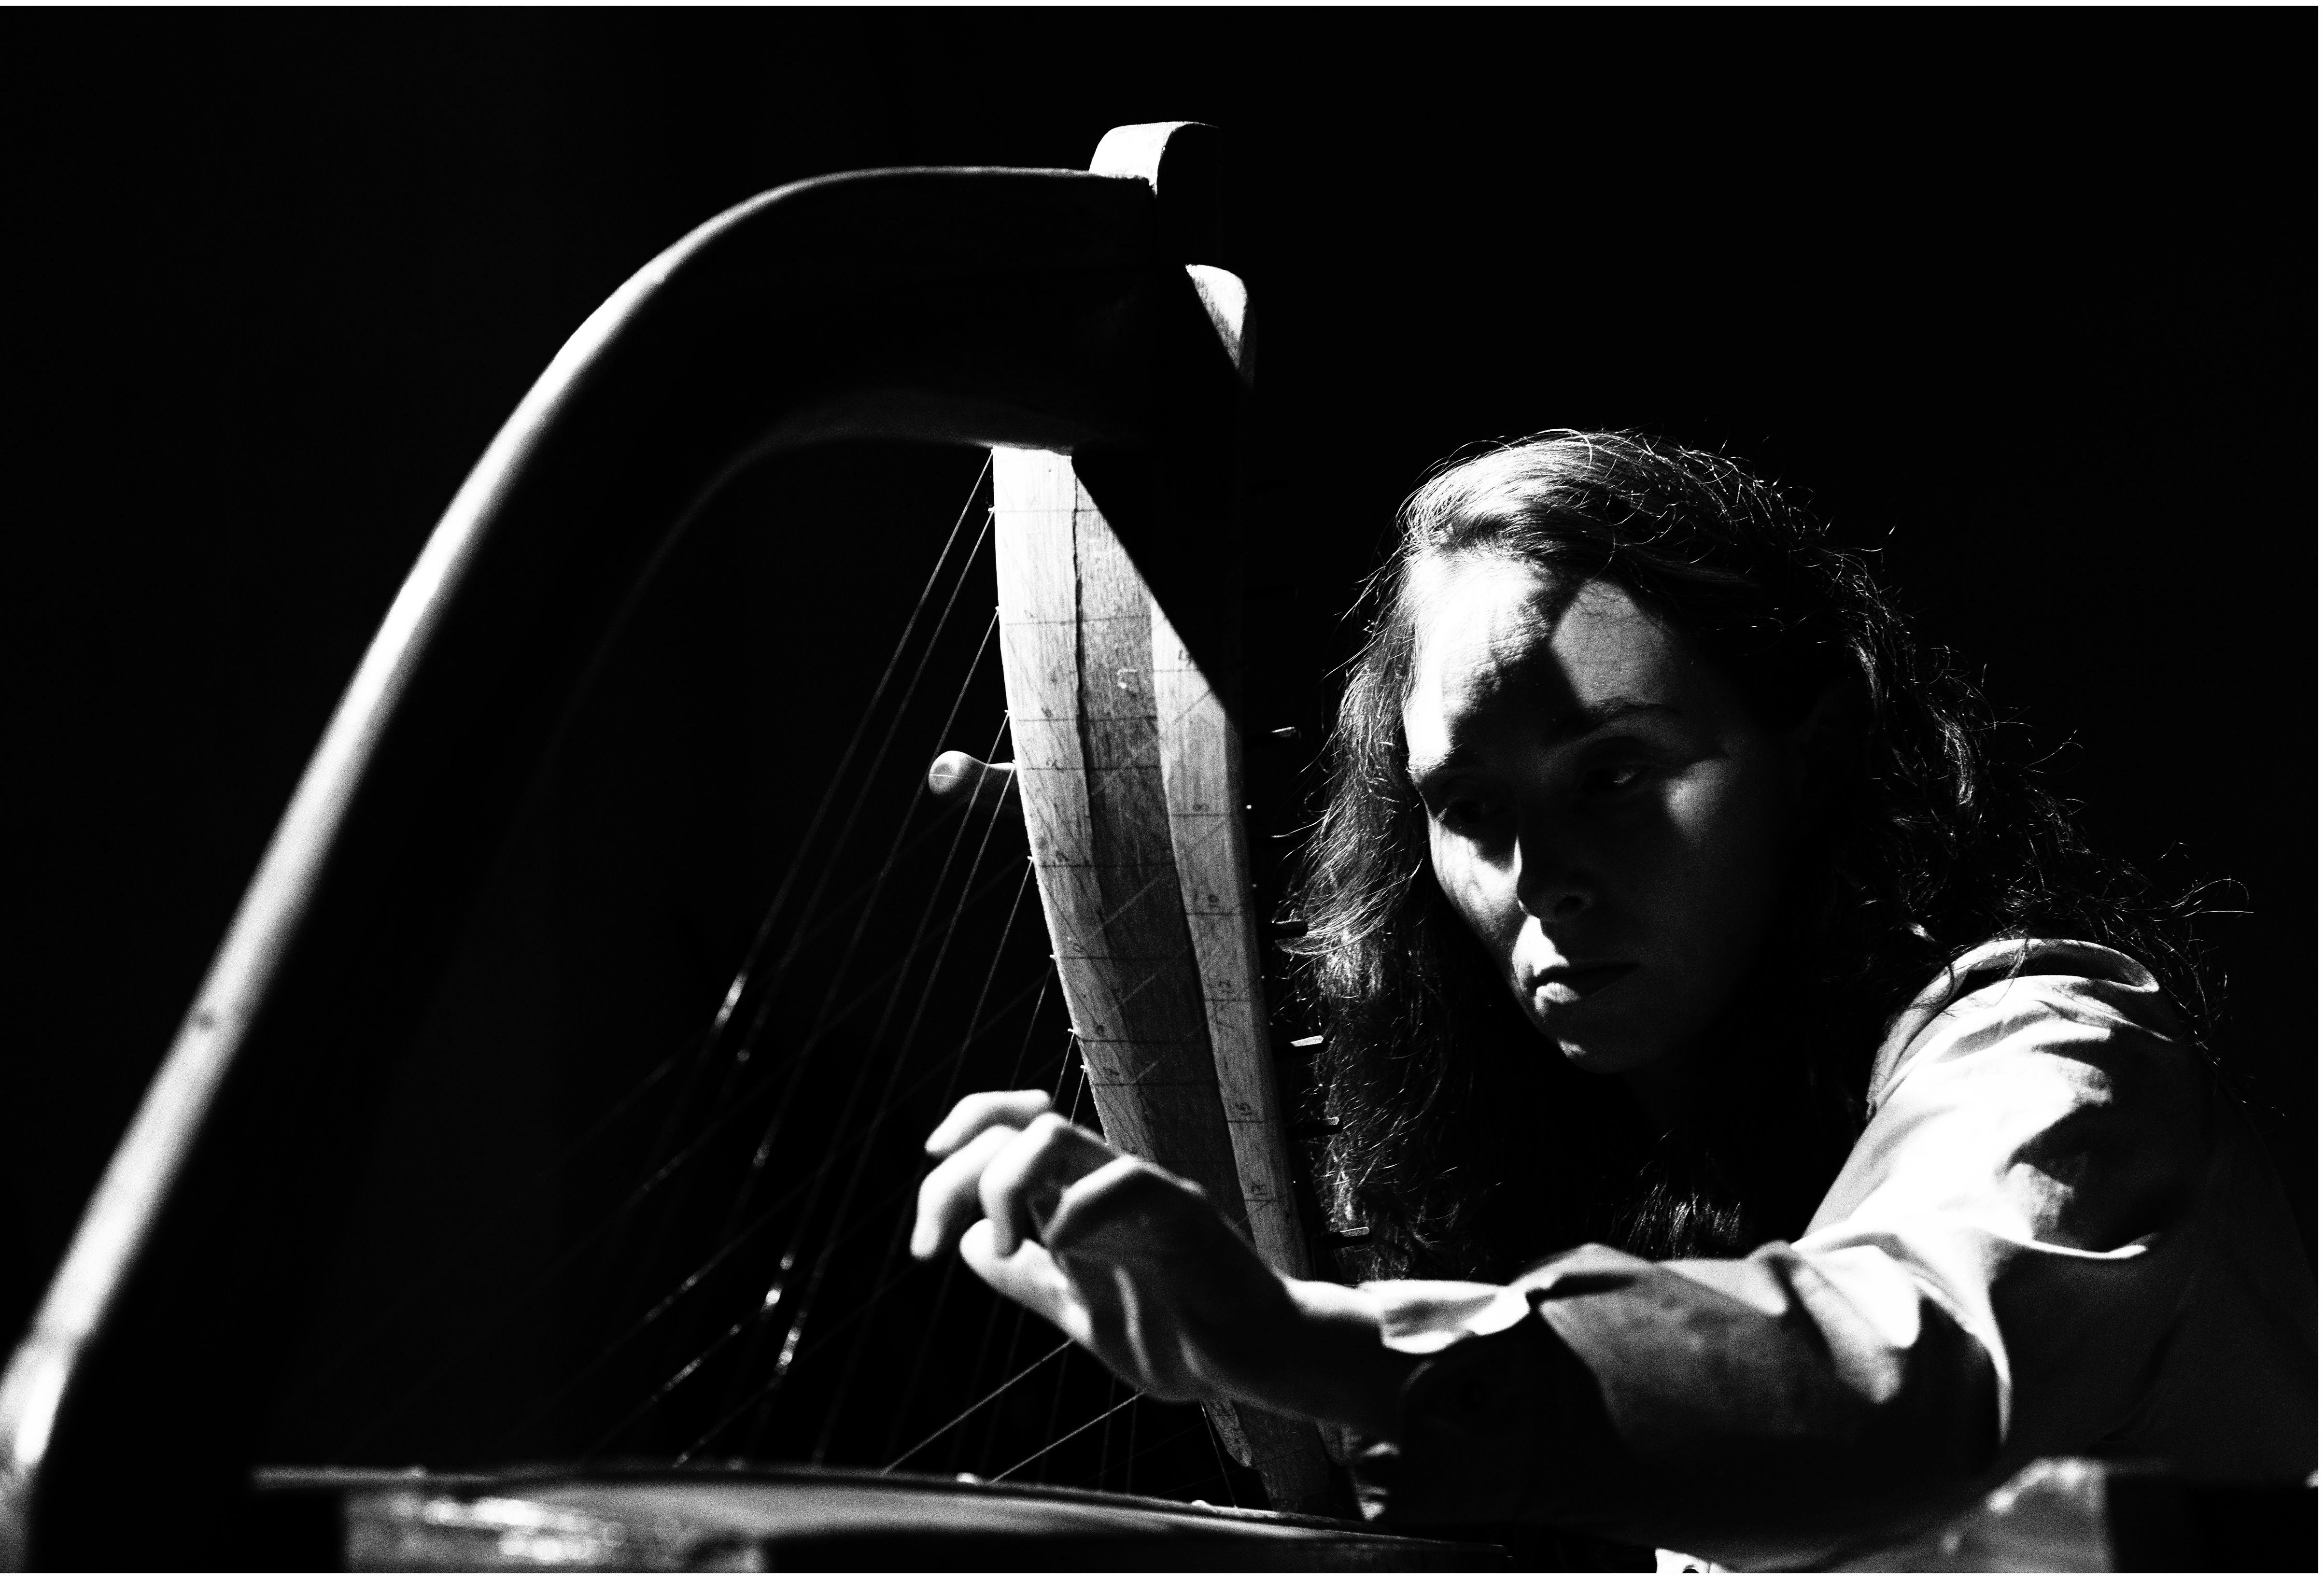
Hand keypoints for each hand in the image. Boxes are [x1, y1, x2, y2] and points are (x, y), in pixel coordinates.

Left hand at [910, 1090, 1297, 1402]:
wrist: (1254, 1360)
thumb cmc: (1178, 1332)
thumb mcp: (1082, 1311)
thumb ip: (1032, 1282)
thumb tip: (969, 1249)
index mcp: (1077, 1197)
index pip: (1009, 1127)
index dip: (958, 1142)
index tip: (925, 1218)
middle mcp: (1103, 1180)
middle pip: (1012, 1127)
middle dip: (951, 1181)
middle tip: (925, 1249)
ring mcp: (1143, 1191)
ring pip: (1053, 1134)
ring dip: (1002, 1184)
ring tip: (1003, 1246)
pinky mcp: (1184, 1215)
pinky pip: (1122, 1183)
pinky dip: (1075, 1211)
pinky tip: (1058, 1254)